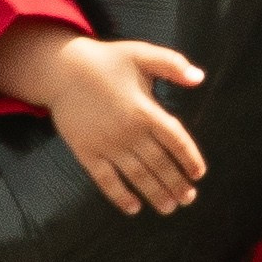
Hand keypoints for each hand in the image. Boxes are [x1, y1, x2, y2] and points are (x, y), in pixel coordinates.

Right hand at [0, 23, 206, 215]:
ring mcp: (107, 145)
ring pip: (137, 176)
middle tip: (188, 198)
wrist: (62, 69)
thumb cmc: (106, 61)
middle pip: (159, 163)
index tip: (199, 173)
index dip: (190, 158)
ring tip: (169, 207)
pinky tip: (133, 207)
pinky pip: (105, 180)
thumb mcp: (141, 54)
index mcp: (145, 110)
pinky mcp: (86, 152)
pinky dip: (120, 196)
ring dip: (155, 193)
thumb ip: (172, 64)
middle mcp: (128, 132)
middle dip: (176, 183)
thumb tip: (200, 77)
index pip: (175, 140)